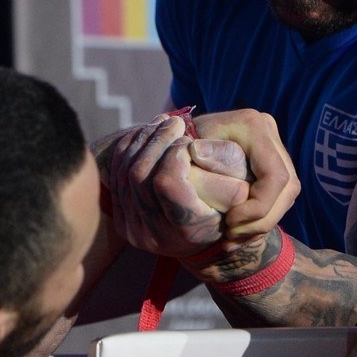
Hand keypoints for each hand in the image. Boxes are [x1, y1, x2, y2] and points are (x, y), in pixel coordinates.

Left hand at [107, 115, 247, 257]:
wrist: (209, 235)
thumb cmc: (230, 206)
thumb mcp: (239, 184)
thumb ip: (224, 163)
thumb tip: (194, 147)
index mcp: (188, 230)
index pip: (167, 182)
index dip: (175, 154)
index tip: (189, 140)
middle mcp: (157, 236)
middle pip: (140, 176)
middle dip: (157, 140)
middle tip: (173, 120)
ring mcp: (135, 231)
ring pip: (125, 174)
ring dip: (143, 140)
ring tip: (162, 122)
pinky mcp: (123, 223)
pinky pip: (116, 179)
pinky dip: (129, 150)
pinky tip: (147, 134)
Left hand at [189, 109, 299, 239]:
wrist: (184, 140)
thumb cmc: (180, 147)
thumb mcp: (183, 150)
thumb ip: (195, 157)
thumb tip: (197, 152)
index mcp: (252, 126)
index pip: (274, 176)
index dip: (258, 206)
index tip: (230, 221)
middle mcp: (269, 134)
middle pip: (287, 188)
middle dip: (261, 219)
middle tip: (232, 236)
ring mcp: (276, 149)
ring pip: (286, 196)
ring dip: (262, 223)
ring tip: (232, 239)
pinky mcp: (275, 164)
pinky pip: (280, 198)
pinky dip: (261, 220)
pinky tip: (239, 233)